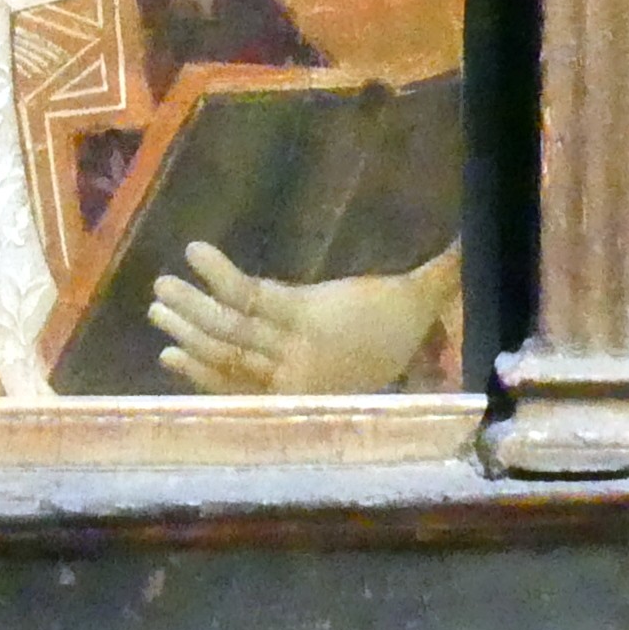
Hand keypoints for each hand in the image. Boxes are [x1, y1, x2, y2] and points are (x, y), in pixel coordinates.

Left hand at [147, 239, 458, 394]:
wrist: (408, 394)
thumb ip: (440, 267)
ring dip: (189, 334)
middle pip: (234, 331)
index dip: (224, 278)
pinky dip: (198, 372)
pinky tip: (168, 356)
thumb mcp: (419, 297)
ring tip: (157, 310)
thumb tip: (472, 235)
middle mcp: (292, 353)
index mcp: (315, 322)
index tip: (193, 250)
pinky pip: (229, 383)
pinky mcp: (272, 389)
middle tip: (159, 288)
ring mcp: (280, 375)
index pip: (259, 298)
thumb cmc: (402, 330)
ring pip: (226, 355)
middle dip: (194, 310)